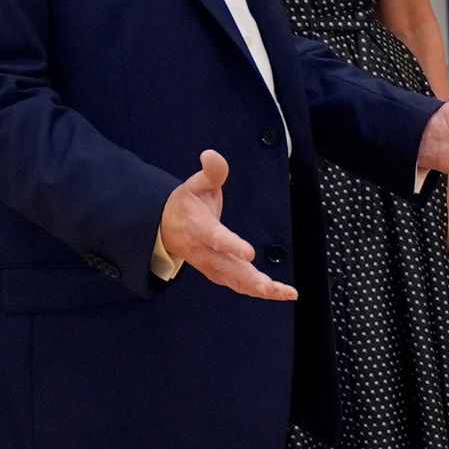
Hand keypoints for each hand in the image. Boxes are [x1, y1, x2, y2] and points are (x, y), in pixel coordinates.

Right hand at [159, 150, 294, 300]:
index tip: (249, 253)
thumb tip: (212, 154)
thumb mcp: (195, 184)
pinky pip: (237, 285)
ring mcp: (210, 265)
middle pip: (228, 268)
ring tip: (285, 294)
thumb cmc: (186, 204)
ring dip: (259, 289)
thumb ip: (211, 172)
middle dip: (250, 279)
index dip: (231, 246)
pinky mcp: (217, 273)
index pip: (216, 238)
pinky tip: (278, 294)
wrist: (163, 228)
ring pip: (235, 281)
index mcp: (200, 227)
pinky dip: (256, 291)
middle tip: (270, 287)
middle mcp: (205, 251)